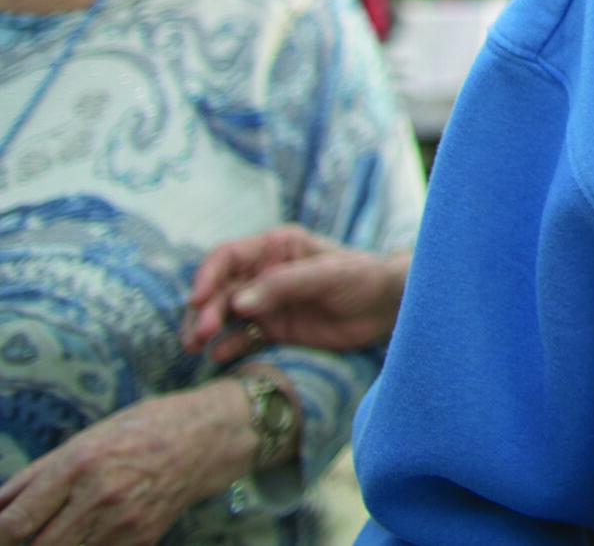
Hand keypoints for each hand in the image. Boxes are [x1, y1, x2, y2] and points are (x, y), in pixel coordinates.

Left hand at [0, 384, 260, 545]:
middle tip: (26, 536)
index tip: (1, 533)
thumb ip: (35, 476)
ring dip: (54, 545)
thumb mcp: (84, 439)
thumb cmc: (142, 429)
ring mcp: (122, 522)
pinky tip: (86, 533)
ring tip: (58, 532)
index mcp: (78, 465)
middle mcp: (98, 497)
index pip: (15, 523)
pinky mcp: (141, 539)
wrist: (208, 438)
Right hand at [185, 226, 409, 360]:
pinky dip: (227, 346)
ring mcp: (267, 302)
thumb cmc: (363, 278)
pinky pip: (242, 337)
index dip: (207, 276)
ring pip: (224, 314)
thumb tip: (239, 302)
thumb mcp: (327, 274)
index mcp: (275, 247)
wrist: (388, 308)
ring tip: (196, 346)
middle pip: (220, 289)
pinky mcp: (274, 329)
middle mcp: (264, 273)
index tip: (196, 299)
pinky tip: (219, 356)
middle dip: (204, 310)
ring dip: (206, 328)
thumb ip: (284, 285)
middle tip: (201, 333)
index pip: (228, 256)